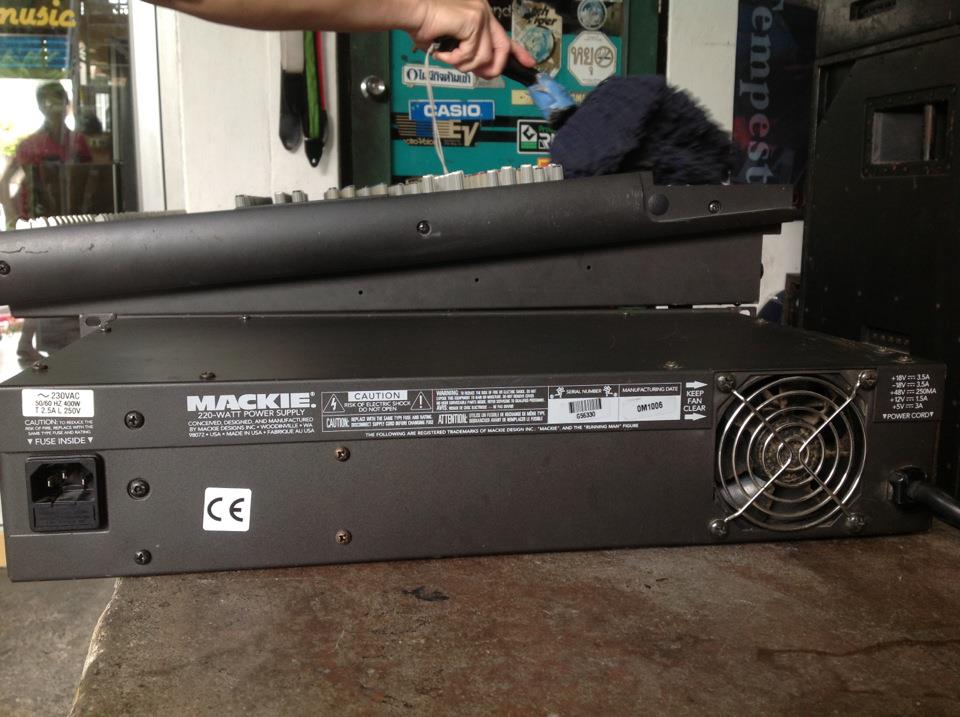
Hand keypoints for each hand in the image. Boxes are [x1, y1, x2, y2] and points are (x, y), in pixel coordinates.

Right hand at [409, 0, 534, 77]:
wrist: (412, 12)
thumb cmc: (424, 24)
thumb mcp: (451, 42)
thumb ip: (468, 52)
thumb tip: (480, 69)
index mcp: (480, 14)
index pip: (504, 36)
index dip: (518, 51)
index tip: (528, 63)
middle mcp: (484, 11)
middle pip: (502, 47)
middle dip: (494, 68)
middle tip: (481, 75)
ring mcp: (480, 15)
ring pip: (484, 57)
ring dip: (464, 65)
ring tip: (447, 58)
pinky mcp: (474, 21)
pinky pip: (472, 55)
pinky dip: (456, 60)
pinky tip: (443, 52)